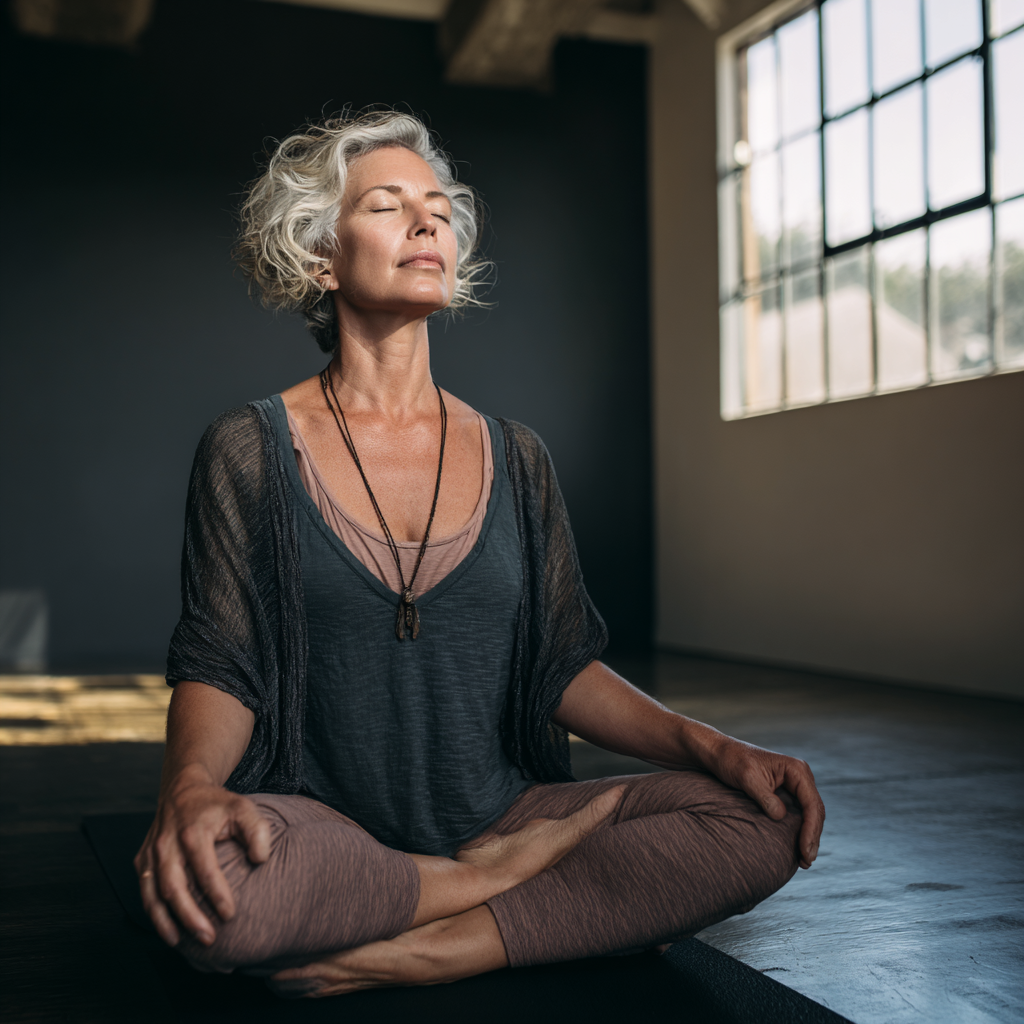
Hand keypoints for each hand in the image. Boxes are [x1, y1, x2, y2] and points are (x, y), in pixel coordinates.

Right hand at [133, 766, 269, 946]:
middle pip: (173, 888)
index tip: (230, 915)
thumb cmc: (217, 804)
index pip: (205, 869)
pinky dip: (153, 913)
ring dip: (165, 922)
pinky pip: (144, 891)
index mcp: (193, 831)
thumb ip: (257, 831)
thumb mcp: (243, 808)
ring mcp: (150, 853)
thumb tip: (260, 860)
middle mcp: (167, 844)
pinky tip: (167, 929)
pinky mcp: (141, 860)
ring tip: (182, 943)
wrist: (183, 790)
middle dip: (189, 917)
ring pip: (152, 895)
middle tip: (208, 938)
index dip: (217, 895)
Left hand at [701, 735, 824, 868]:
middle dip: (812, 837)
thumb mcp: (747, 777)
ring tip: (804, 860)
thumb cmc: (732, 761)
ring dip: (809, 836)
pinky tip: (797, 846)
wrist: (720, 754)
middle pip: (815, 811)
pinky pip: (799, 813)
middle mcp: (800, 776)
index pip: (811, 803)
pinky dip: (800, 830)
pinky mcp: (787, 793)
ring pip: (810, 815)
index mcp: (796, 770)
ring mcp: (795, 785)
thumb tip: (780, 816)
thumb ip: (764, 796)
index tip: (804, 850)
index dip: (810, 829)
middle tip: (806, 861)